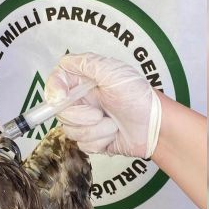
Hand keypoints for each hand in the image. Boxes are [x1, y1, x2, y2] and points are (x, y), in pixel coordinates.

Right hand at [45, 52, 160, 157]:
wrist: (155, 128)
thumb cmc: (138, 97)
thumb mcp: (113, 72)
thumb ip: (86, 64)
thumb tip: (62, 65)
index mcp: (85, 80)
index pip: (56, 80)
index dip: (53, 90)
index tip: (61, 99)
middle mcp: (82, 99)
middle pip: (60, 110)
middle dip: (81, 116)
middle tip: (100, 113)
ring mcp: (86, 120)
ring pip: (70, 130)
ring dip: (95, 130)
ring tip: (112, 124)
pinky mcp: (92, 139)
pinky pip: (82, 144)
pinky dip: (100, 141)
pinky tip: (113, 135)